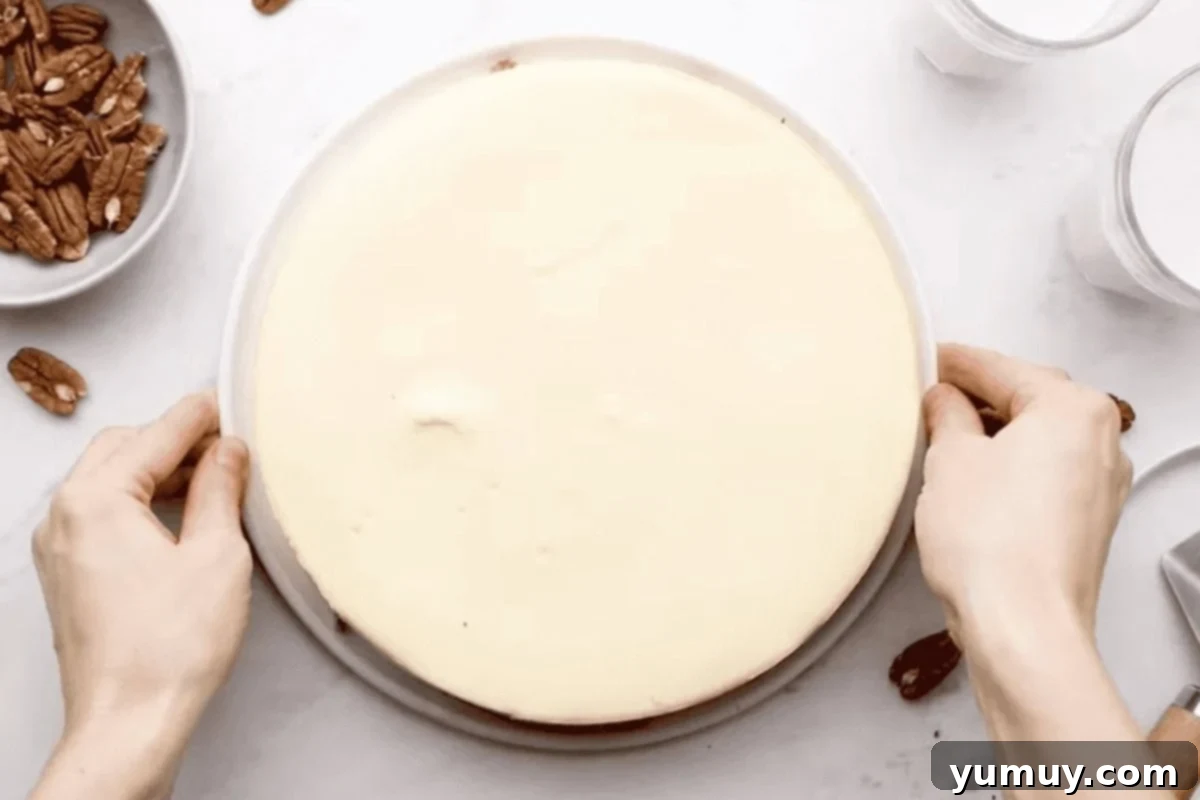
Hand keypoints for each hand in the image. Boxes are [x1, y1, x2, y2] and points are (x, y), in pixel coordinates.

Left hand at [30, 392, 250, 799]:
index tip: (228, 403)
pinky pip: (100, 513)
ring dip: (158, 470)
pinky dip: (139, 500)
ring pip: (108, 480)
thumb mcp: (217, 553)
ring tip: (214, 482)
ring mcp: (60, 547)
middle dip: (175, 439)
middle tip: (228, 444)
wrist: (129, 720)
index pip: (156, 434)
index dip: (200, 416)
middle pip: (122, 448)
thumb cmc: (168, 648)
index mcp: (96, 499)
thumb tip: (227, 452)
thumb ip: (220, 489)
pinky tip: (180, 517)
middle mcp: (64, 516)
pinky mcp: (68, 574)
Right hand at [916, 344, 1131, 641]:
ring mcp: (1099, 487)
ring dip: (993, 436)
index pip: (1004, 368)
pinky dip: (1009, 469)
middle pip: (1030, 401)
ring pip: (1038, 440)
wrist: (1021, 625)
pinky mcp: (1086, 524)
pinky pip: (1044, 476)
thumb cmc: (993, 544)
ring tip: (941, 443)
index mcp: (1074, 409)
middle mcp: (1101, 443)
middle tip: (929, 399)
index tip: (932, 358)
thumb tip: (944, 400)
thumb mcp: (950, 458)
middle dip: (978, 398)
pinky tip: (971, 481)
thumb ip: (947, 414)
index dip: (957, 363)